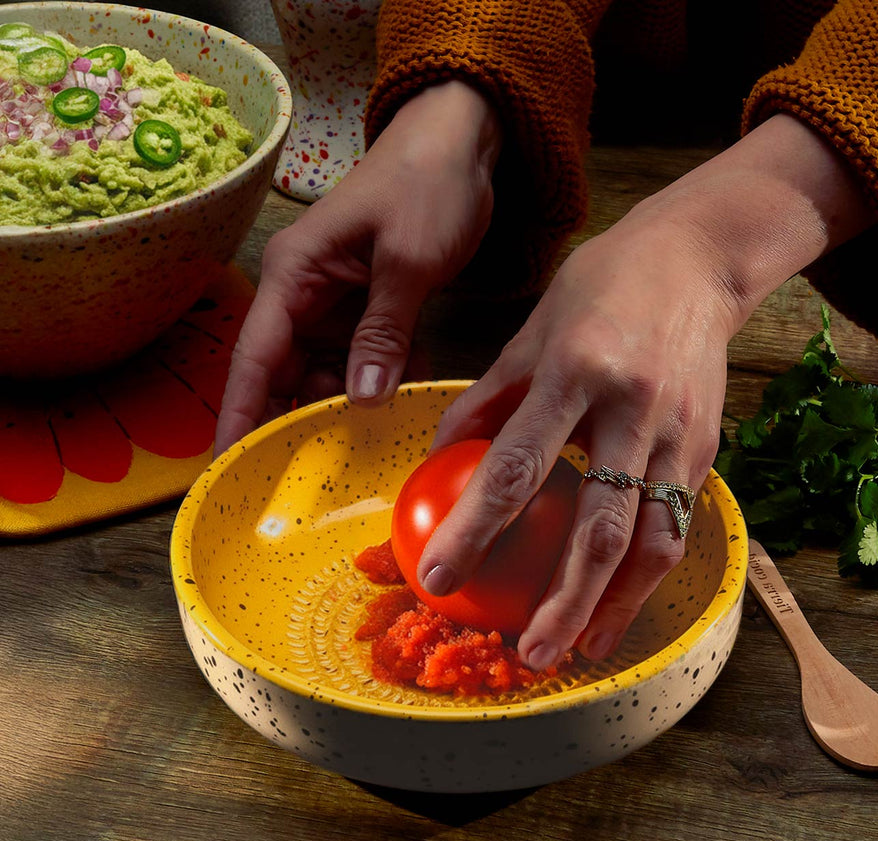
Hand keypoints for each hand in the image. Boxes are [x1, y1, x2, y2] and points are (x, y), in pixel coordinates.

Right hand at [214, 80, 502, 454]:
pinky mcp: (368, 308)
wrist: (460, 144)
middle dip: (301, 416)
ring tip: (374, 437)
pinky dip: (383, 380)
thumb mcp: (407, 261)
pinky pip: (365, 360)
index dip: (241, 412)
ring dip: (351, 403)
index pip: (256, 355)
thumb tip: (361, 399)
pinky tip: (406, 398)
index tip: (229, 461)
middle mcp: (305, 293)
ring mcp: (337, 303)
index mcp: (295, 273)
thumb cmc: (426, 184)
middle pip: (287, 372)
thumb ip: (383, 332)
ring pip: (328, 372)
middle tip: (318, 471)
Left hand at [412, 114, 875, 668]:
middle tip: (529, 654)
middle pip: (597, 525)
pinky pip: (676, 522)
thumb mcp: (532, 329)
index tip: (438, 578)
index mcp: (574, 371)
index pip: (517, 467)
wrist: (697, 260)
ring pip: (651, 539)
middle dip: (561, 600)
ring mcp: (679, 432)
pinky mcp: (707, 447)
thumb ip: (488, 399)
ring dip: (616, 605)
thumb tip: (444, 457)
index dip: (475, 530)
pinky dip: (648, 573)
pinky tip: (621, 603)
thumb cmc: (602, 287)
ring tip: (581, 650)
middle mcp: (632, 408)